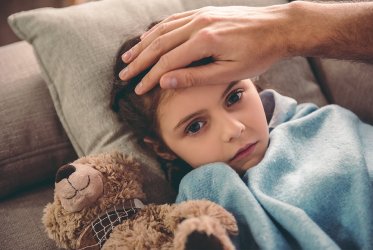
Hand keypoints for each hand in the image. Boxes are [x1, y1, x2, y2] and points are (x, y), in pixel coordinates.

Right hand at [119, 5, 290, 93]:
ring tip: (128, 58)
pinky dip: (157, 30)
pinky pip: (174, 20)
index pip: (167, 62)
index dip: (150, 78)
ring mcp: (200, 15)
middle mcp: (198, 24)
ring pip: (162, 30)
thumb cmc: (259, 54)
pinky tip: (149, 38)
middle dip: (139, 62)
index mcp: (204, 41)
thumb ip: (196, 77)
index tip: (138, 90)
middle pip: (159, 44)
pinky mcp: (204, 12)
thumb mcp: (229, 72)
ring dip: (143, 45)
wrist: (279, 27)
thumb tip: (166, 81)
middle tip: (124, 75)